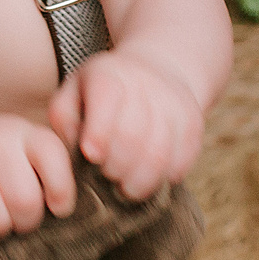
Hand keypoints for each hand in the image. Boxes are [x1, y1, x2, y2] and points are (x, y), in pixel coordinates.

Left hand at [49, 50, 203, 200]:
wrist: (154, 71)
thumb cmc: (99, 95)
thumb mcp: (73, 95)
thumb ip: (64, 119)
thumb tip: (76, 148)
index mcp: (108, 73)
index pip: (107, 97)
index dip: (99, 131)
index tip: (91, 156)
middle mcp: (144, 82)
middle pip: (133, 135)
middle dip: (115, 166)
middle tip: (106, 178)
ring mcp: (173, 101)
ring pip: (160, 153)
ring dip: (140, 181)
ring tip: (126, 188)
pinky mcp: (194, 121)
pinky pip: (182, 160)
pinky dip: (165, 179)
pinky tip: (150, 180)